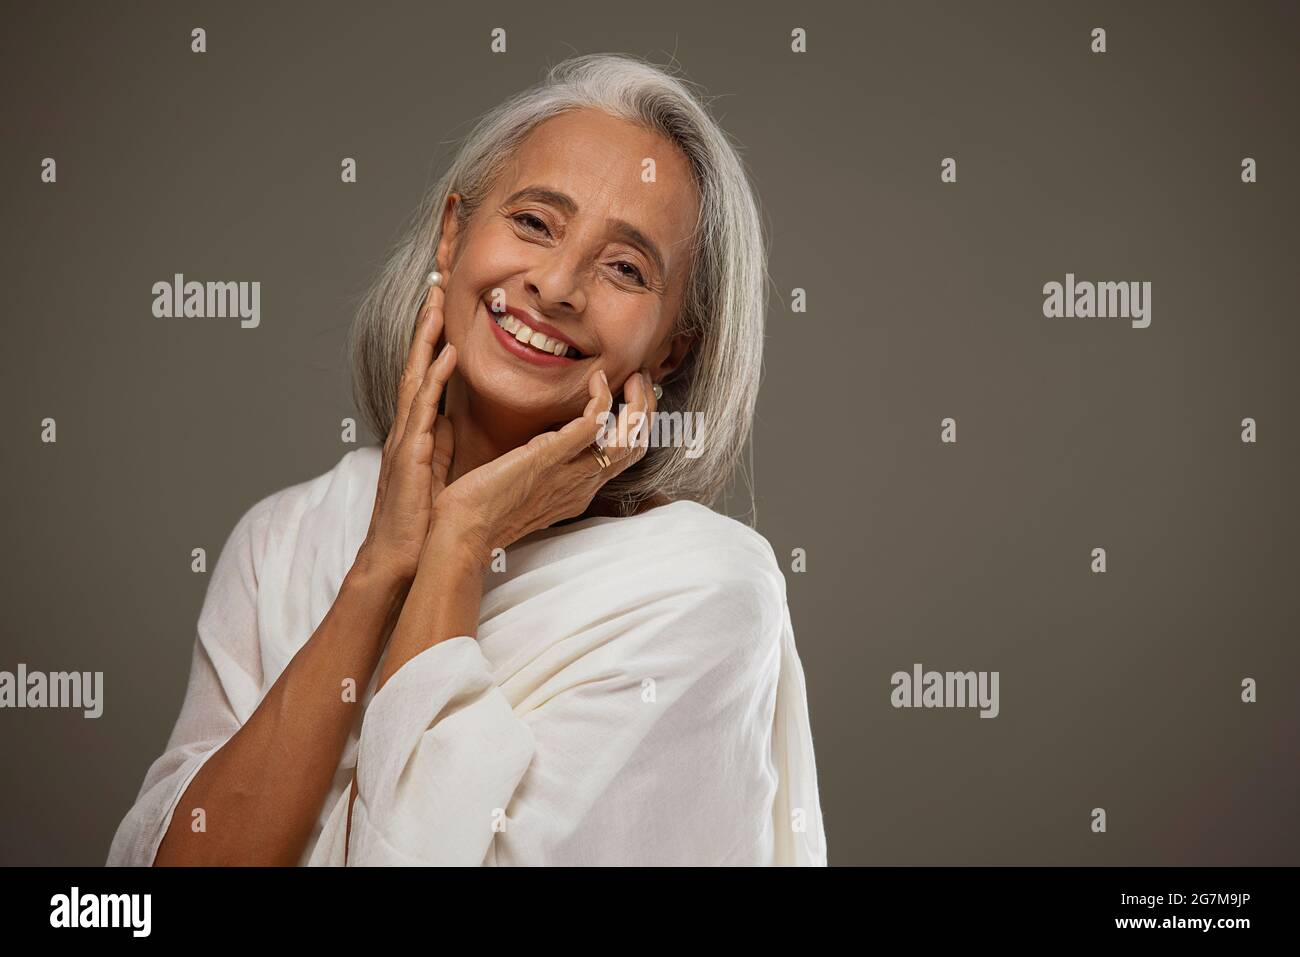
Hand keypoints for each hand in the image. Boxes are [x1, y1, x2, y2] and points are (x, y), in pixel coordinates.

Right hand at [357, 282, 457, 585]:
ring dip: (426, 337)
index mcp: (417, 429)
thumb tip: (451, 418)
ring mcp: (406, 436)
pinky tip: (447, 352)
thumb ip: (441, 441)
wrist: (402, 557)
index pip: (425, 372)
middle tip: (437, 281)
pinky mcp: (411, 453)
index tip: (444, 302)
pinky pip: (424, 407)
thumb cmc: (420, 520)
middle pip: (415, 361)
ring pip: (415, 374)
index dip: (432, 337)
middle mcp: (408, 426)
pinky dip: (434, 377)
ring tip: (438, 300)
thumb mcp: (436, 470)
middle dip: (426, 322)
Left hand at [430, 366, 658, 562]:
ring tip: (633, 378)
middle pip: (636, 447)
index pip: (624, 458)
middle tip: (640, 380)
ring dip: (638, 402)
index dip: (636, 425)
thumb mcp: (522, 489)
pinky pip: (593, 424)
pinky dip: (601, 398)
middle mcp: (582, 484)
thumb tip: (540, 446)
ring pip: (629, 439)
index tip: (628, 395)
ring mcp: (570, 473)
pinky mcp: (549, 457)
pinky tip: (595, 381)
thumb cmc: (480, 513)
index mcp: (577, 491)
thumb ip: (540, 469)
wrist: (462, 533)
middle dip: (646, 408)